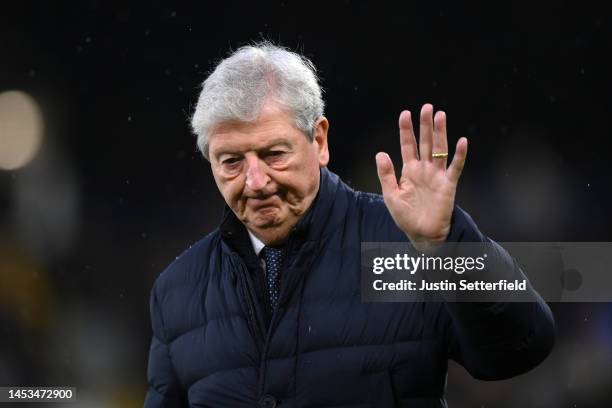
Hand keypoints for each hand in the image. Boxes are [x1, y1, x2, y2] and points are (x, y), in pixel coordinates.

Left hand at [375, 104, 467, 251]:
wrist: (422, 234)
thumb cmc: (406, 216)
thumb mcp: (390, 195)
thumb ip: (386, 174)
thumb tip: (380, 153)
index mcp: (409, 170)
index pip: (408, 145)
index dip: (406, 130)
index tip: (405, 113)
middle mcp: (424, 169)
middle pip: (425, 142)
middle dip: (425, 125)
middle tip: (426, 107)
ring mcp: (437, 175)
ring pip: (440, 149)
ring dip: (440, 133)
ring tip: (440, 116)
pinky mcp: (448, 185)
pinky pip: (455, 167)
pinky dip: (459, 155)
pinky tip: (462, 141)